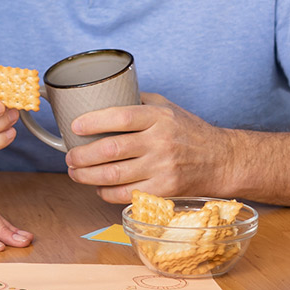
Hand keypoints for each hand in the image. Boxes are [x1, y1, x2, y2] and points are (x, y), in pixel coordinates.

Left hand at [62, 94, 239, 203]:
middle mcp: (159, 142)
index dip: (93, 122)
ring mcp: (162, 168)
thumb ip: (138, 101)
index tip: (75, 126)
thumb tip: (104, 96)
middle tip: (69, 156)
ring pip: (114, 175)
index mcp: (158, 117)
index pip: (120, 117)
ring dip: (87, 176)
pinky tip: (97, 187)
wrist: (220, 160)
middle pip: (111, 150)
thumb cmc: (189, 131)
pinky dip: (105, 192)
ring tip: (75, 172)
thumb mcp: (167, 107)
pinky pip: (126, 194)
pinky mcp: (163, 190)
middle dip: (82, 155)